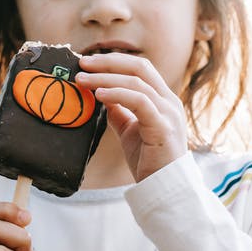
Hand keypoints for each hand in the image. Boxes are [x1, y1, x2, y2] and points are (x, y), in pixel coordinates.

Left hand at [77, 52, 187, 181]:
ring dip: (105, 78)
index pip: (140, 68)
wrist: (165, 189)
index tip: (88, 63)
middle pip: (140, 67)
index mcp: (163, 100)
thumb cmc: (150, 162)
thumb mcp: (130, 132)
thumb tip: (102, 96)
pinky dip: (117, 94)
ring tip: (82, 80)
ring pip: (136, 82)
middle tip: (82, 63)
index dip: (114, 62)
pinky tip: (99, 95)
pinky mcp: (163, 127)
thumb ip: (120, 112)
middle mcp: (169, 102)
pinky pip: (139, 102)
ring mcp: (168, 113)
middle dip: (108, 62)